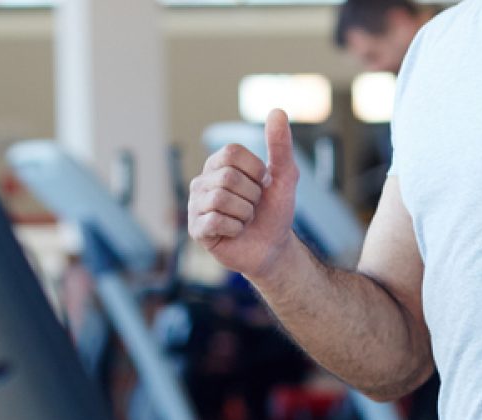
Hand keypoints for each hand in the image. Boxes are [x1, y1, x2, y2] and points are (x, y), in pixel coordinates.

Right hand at [188, 108, 299, 278]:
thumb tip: (277, 111)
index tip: (262, 184)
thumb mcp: (285, 175)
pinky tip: (236, 232)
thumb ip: (280, 144)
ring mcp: (196, 205)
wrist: (273, 247)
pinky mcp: (196, 229)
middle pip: (228, 177)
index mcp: (219, 164)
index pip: (232, 153)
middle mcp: (203, 181)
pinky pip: (215, 221)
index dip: (255, 170)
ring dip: (245, 213)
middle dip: (252, 196)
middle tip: (253, 206)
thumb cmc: (275, 210)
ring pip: (221, 199)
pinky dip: (235, 228)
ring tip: (245, 219)